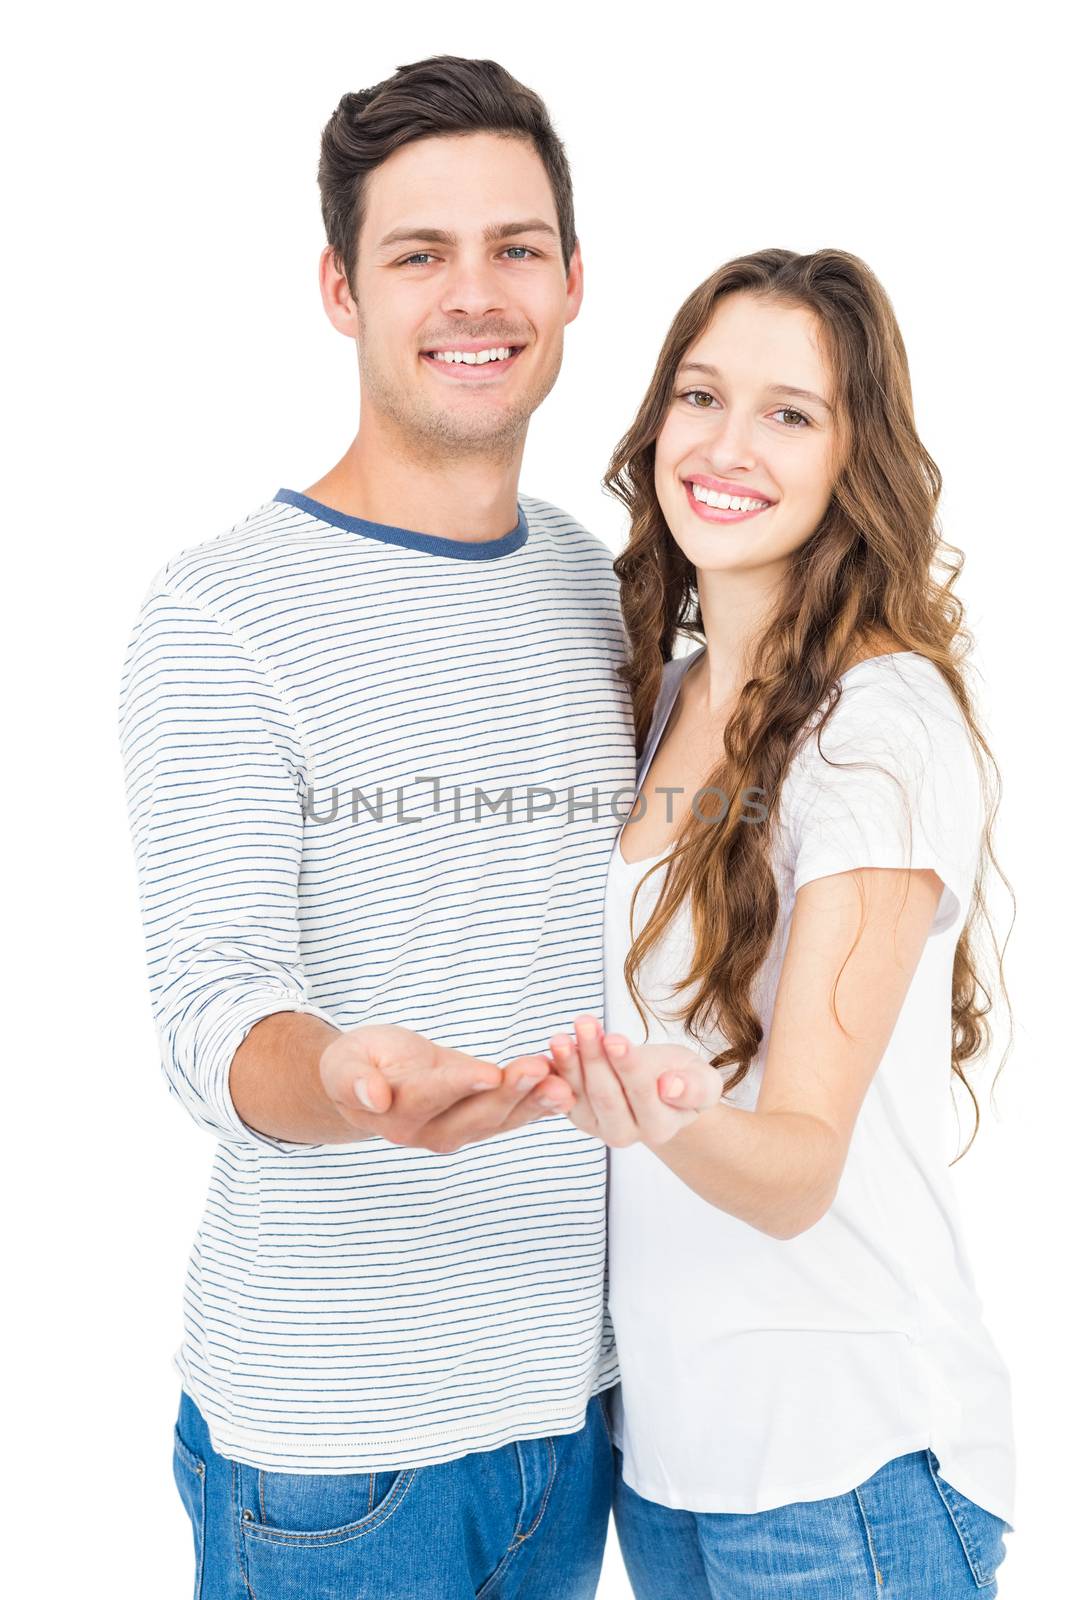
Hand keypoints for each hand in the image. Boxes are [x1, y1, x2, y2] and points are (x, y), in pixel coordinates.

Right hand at [318, 1025, 574, 1152]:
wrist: (369, 1084)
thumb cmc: (357, 1064)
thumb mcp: (344, 1062)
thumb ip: (354, 1080)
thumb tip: (373, 1096)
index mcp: (396, 1113)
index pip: (432, 1097)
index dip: (461, 1084)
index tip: (490, 1073)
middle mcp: (430, 1132)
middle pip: (475, 1114)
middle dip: (510, 1093)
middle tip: (541, 1070)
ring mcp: (457, 1132)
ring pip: (500, 1119)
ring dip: (534, 1103)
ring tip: (564, 1084)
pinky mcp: (479, 1122)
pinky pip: (512, 1115)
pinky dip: (540, 1103)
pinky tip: (567, 1088)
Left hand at [547, 1015, 721, 1146]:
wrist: (662, 1087)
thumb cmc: (684, 1077)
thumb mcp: (703, 1080)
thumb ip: (694, 1088)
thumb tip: (670, 1087)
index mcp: (662, 1127)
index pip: (643, 1094)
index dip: (628, 1066)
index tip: (615, 1039)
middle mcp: (628, 1134)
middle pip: (607, 1095)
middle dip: (594, 1056)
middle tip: (585, 1022)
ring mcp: (599, 1127)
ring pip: (581, 1094)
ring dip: (569, 1061)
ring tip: (561, 1034)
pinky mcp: (579, 1115)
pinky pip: (564, 1093)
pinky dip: (557, 1069)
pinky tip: (554, 1047)